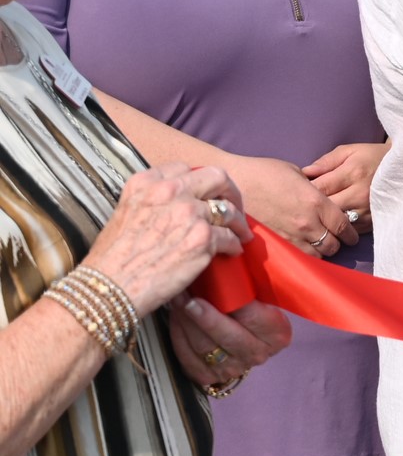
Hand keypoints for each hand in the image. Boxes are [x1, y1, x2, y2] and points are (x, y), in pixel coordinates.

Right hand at [82, 165, 248, 316]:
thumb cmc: (112, 258)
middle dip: (230, 191)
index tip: (205, 192)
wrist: (109, 287)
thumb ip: (150, 201)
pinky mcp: (203, 239)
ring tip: (239, 232)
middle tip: (234, 205)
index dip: (200, 181)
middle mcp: (170, 192)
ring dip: (238, 222)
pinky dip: (234, 245)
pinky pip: (230, 237)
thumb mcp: (124, 213)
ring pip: (228, 210)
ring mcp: (189, 213)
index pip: (183, 168)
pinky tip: (232, 250)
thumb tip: (174, 205)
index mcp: (146, 183)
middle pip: (216, 177)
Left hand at [166, 288, 290, 391]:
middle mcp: (258, 354)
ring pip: (203, 346)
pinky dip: (178, 335)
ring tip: (178, 300)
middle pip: (228, 336)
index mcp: (277, 334)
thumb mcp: (263, 294)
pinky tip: (177, 318)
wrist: (243, 339)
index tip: (222, 286)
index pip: (256, 318)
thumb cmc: (252, 308)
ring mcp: (232, 368)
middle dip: (205, 316)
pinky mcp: (207, 376)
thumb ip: (256, 278)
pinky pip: (187, 356)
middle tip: (190, 297)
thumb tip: (246, 244)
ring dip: (186, 321)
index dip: (237, 303)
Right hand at [225, 155, 353, 257]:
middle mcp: (307, 223)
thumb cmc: (263, 172)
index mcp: (316, 202)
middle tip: (334, 240)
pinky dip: (302, 257)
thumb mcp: (297, 173)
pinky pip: (295, 258)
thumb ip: (315, 188)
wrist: (231, 182)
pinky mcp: (273, 245)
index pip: (344, 225)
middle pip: (333, 245)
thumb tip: (324, 195)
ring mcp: (289, 237)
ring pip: (316, 256)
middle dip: (336, 243)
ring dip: (319, 252)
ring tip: (317, 246)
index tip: (351, 236)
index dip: (350, 233)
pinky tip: (300, 250)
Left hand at [302, 141, 385, 242]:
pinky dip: (339, 227)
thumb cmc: (374, 157)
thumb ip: (327, 161)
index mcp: (352, 173)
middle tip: (303, 207)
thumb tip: (305, 172)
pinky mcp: (374, 221)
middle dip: (311, 209)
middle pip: (325, 209)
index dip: (303, 192)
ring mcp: (368, 210)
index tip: (297, 193)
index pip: (318, 188)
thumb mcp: (351, 151)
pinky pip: (350, 230)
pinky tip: (334, 222)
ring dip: (324, 221)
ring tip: (316, 217)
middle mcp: (360, 194)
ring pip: (336, 222)